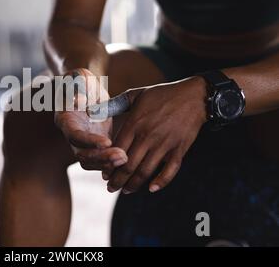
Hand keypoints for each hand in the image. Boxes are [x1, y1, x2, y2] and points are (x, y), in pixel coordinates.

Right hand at [54, 68, 126, 170]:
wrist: (85, 89)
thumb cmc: (80, 81)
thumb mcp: (78, 77)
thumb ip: (77, 84)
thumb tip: (79, 101)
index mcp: (65, 119)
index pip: (74, 135)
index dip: (89, 141)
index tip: (107, 142)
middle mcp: (71, 135)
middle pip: (82, 155)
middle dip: (101, 158)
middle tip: (122, 156)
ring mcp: (82, 143)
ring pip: (91, 162)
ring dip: (108, 164)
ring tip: (126, 159)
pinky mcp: (95, 145)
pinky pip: (101, 160)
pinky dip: (112, 163)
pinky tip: (128, 159)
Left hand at [106, 77, 206, 192]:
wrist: (194, 96)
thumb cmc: (161, 94)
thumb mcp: (135, 95)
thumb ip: (113, 104)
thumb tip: (91, 110)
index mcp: (135, 123)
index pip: (116, 150)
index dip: (108, 165)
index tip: (103, 174)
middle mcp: (148, 136)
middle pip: (128, 165)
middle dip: (117, 180)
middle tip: (111, 188)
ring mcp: (164, 144)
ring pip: (145, 171)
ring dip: (134, 184)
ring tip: (126, 191)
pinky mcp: (179, 149)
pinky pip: (170, 170)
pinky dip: (161, 182)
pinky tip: (152, 189)